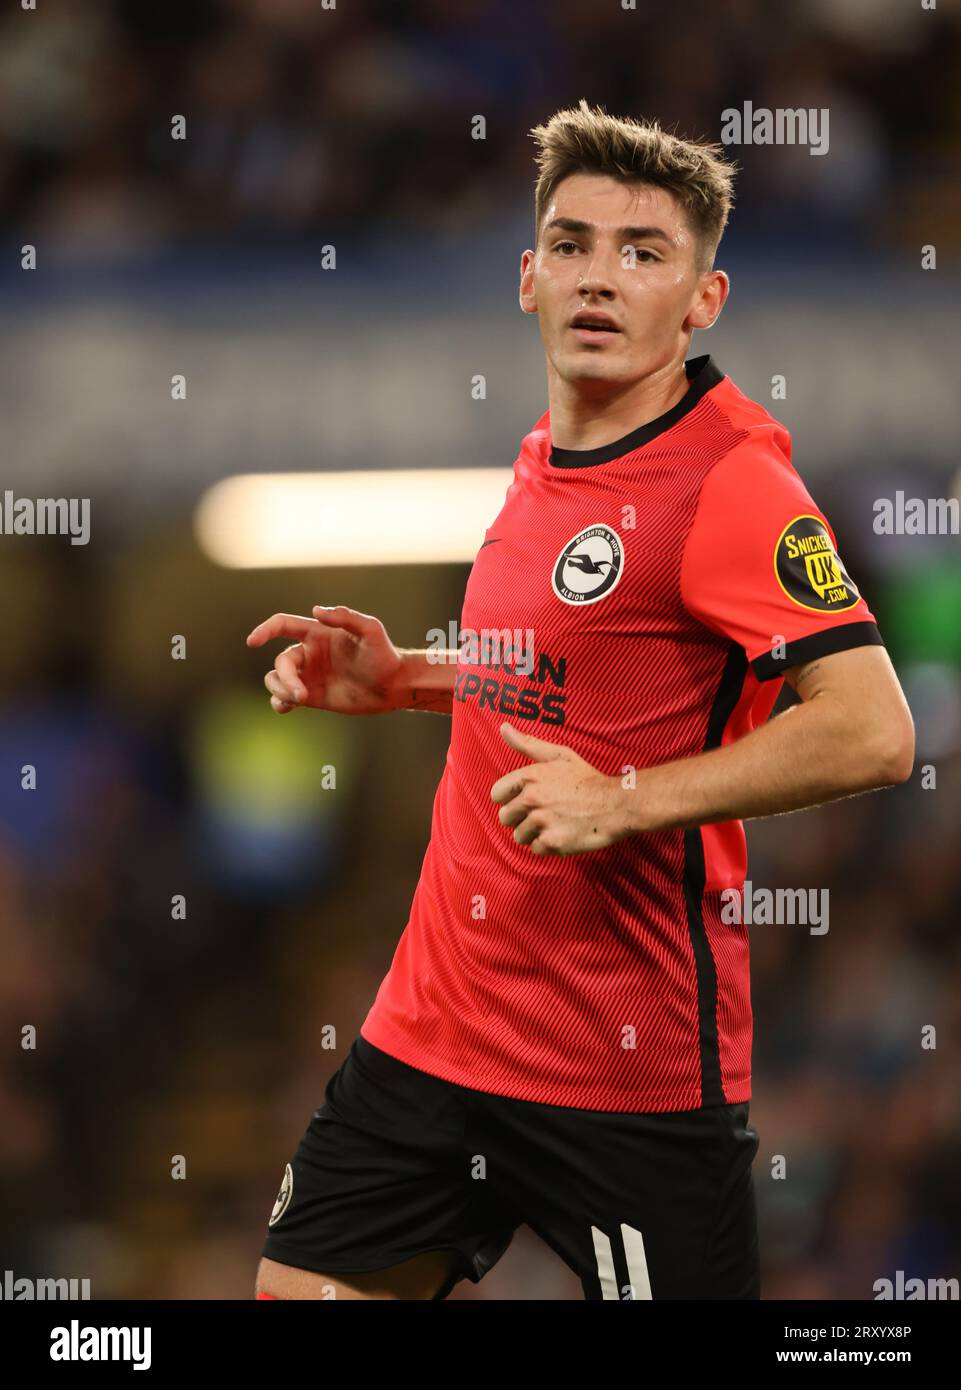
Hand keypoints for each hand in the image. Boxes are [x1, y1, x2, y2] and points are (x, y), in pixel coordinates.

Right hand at [246, 606, 403, 714]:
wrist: (392, 686)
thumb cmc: (384, 655)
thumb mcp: (370, 631)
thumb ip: (346, 617)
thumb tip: (316, 610)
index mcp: (317, 633)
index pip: (282, 625)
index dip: (265, 630)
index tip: (253, 642)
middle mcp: (309, 653)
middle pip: (280, 662)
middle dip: (286, 678)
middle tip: (302, 694)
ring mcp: (308, 675)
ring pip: (275, 680)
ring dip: (280, 690)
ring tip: (298, 700)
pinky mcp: (311, 696)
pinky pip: (284, 699)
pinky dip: (279, 703)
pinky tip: (287, 707)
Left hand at [490, 722, 628, 855]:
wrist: (616, 804)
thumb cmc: (587, 779)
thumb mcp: (559, 755)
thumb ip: (528, 744)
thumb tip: (503, 727)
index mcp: (530, 776)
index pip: (496, 794)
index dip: (510, 798)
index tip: (526, 799)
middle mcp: (532, 799)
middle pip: (505, 818)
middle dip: (521, 817)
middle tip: (543, 813)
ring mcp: (542, 821)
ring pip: (519, 835)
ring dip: (534, 833)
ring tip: (554, 823)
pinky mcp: (552, 842)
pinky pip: (535, 849)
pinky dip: (547, 845)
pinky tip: (562, 833)